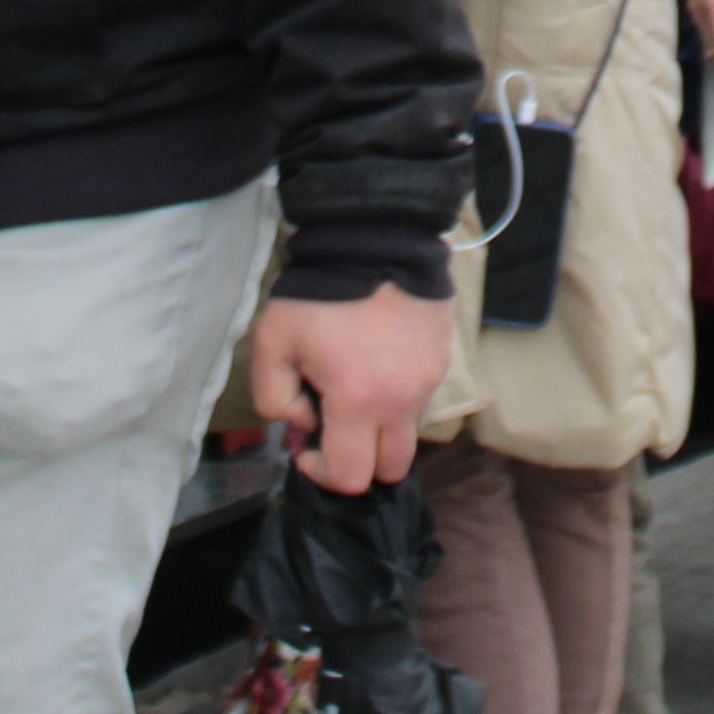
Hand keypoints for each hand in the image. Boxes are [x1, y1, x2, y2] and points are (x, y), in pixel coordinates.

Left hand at [245, 283, 453, 491]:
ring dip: (380, 426)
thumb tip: (303, 419)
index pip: (351, 477)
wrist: (375, 236)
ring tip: (356, 383)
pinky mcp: (443, 356)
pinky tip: (377, 357)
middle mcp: (403, 401)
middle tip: (333, 423)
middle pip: (391, 468)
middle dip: (359, 459)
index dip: (322, 473)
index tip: (305, 444)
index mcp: (359, 402)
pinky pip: (421, 395)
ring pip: (408, 431)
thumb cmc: (317, 293)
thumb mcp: (270, 342)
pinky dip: (398, 393)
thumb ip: (273, 397)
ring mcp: (429, 379)